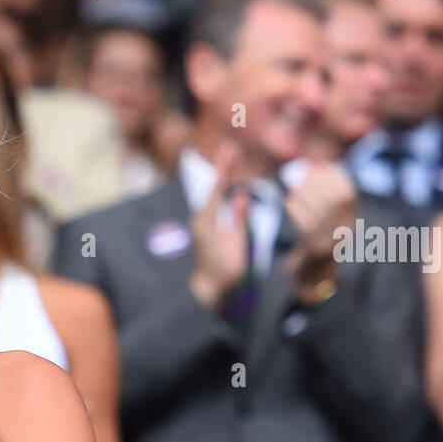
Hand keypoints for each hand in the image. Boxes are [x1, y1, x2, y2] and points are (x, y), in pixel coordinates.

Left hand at [188, 142, 249, 309]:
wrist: (208, 292)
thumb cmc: (225, 271)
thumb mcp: (236, 245)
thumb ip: (239, 219)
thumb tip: (242, 194)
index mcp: (207, 221)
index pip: (217, 189)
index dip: (224, 169)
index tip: (229, 151)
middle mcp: (201, 220)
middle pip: (213, 188)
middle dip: (223, 169)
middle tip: (230, 149)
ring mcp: (202, 226)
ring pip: (213, 196)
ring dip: (223, 179)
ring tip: (230, 160)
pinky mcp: (205, 231)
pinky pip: (214, 205)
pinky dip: (222, 192)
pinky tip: (228, 186)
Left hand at [282, 162, 356, 294]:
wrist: (309, 276)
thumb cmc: (311, 240)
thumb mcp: (322, 219)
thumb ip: (321, 195)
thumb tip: (314, 166)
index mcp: (350, 221)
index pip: (347, 193)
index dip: (334, 176)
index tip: (320, 165)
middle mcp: (345, 231)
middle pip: (336, 200)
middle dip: (319, 183)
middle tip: (303, 174)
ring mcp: (331, 241)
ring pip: (320, 211)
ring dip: (305, 194)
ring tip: (293, 188)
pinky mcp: (315, 249)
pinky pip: (306, 225)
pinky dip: (296, 209)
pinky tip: (287, 202)